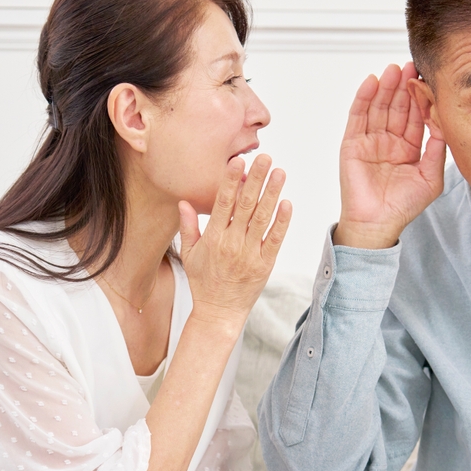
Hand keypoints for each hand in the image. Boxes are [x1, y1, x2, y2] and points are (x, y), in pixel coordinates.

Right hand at [179, 155, 291, 328]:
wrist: (219, 313)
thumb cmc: (203, 281)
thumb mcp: (189, 254)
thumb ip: (188, 227)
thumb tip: (184, 202)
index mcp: (213, 238)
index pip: (223, 203)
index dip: (231, 181)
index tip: (239, 162)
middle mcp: (232, 243)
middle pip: (246, 205)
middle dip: (256, 179)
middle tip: (266, 158)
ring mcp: (250, 254)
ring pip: (262, 218)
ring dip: (272, 194)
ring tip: (280, 172)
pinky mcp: (265, 264)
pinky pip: (275, 240)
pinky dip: (282, 222)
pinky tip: (287, 203)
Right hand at [335, 62, 445, 248]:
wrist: (377, 223)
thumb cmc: (403, 206)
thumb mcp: (431, 177)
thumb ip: (438, 149)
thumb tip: (444, 121)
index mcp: (409, 148)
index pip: (415, 116)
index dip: (420, 98)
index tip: (427, 79)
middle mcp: (389, 141)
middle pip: (397, 106)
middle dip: (404, 86)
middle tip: (411, 65)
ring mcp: (370, 141)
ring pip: (378, 107)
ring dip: (386, 87)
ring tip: (394, 69)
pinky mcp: (352, 143)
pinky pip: (358, 116)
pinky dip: (363, 98)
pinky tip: (372, 82)